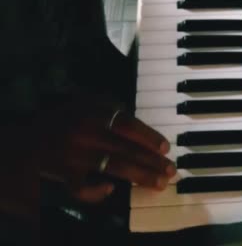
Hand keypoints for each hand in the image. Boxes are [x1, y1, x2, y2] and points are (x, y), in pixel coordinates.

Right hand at [40, 100, 175, 202]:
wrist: (17, 143)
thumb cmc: (52, 122)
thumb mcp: (79, 103)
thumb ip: (104, 107)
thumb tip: (132, 120)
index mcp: (92, 112)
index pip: (129, 124)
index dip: (150, 137)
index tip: (165, 148)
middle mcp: (86, 132)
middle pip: (128, 148)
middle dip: (152, 161)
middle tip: (170, 170)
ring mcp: (74, 155)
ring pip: (116, 167)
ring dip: (140, 176)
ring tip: (157, 183)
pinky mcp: (62, 175)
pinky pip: (85, 188)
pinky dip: (97, 191)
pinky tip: (110, 190)